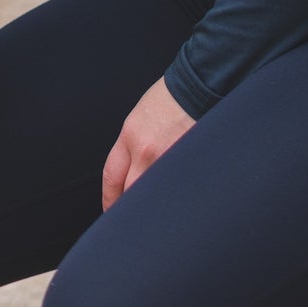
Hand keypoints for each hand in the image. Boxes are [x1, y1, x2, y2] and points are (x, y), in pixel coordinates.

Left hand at [102, 78, 195, 210]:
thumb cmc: (169, 100)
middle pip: (130, 192)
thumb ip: (131, 149)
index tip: (111, 210)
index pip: (111, 178)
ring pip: (153, 193)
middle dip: (128, 208)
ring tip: (156, 214)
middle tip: (131, 221)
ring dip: (153, 205)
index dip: (110, 200)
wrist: (197, 85)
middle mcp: (146, 150)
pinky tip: (177, 200)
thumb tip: (128, 178)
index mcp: (129, 136)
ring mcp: (169, 156)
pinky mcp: (189, 160)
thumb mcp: (138, 120)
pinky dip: (175, 196)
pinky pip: (176, 186)